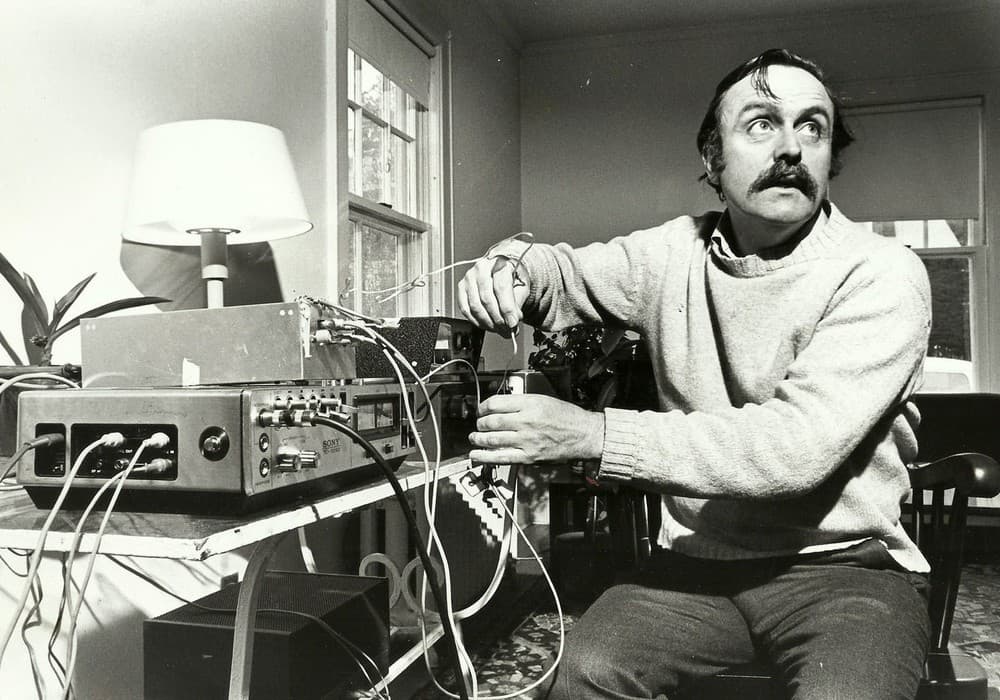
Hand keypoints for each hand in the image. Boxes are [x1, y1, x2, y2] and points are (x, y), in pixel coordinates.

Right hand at [457, 256, 529, 334]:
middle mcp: (481, 268)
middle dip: (498, 319)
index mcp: (499, 264)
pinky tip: (487, 324)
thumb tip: (511, 321)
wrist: (502, 271)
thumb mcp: (522, 287)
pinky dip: (477, 321)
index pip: (501, 288)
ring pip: (475, 307)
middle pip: (487, 299)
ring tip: (500, 329)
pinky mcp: (461, 288)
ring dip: (488, 323)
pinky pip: (466, 310)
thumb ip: (517, 304)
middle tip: (508, 329)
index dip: (507, 309)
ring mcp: (469, 278)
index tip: (513, 323)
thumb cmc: (513, 278)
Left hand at [468, 394, 604, 464]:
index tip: (481, 410)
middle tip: (478, 424)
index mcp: (530, 404)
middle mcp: (526, 421)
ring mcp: (526, 440)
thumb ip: (521, 403)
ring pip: (492, 439)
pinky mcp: (528, 456)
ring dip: (478, 438)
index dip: (483, 407)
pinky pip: (501, 457)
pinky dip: (485, 456)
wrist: (584, 434)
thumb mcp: (543, 399)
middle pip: (491, 421)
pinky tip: (476, 455)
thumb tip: (499, 406)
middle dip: (480, 423)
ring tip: (474, 437)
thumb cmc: (567, 417)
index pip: (496, 403)